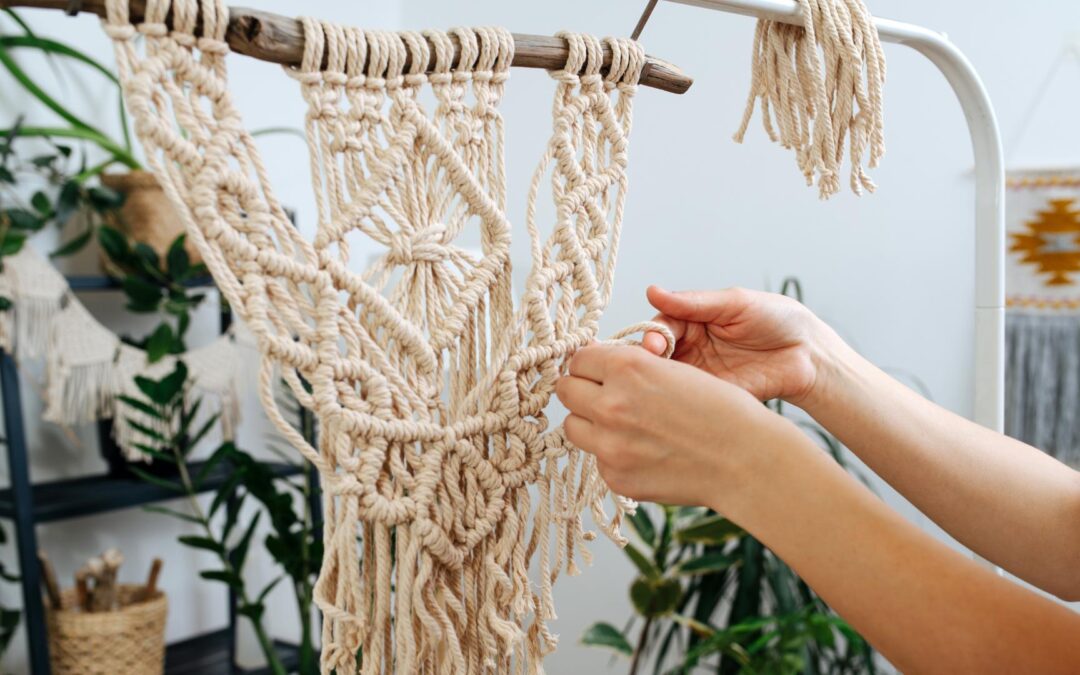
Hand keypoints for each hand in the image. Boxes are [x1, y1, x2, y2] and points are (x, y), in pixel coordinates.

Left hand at [555, 344, 794, 508]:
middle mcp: (611, 404)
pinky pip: (597, 459)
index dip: (591, 365)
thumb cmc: (721, 410)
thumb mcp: (673, 369)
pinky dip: (613, 455)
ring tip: (623, 426)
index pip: (578, 359)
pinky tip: (645, 452)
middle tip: (603, 397)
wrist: (746, 460)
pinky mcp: (615, 476)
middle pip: (566, 391)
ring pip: (572, 427)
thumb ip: (630, 368)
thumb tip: (596, 367)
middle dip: (583, 391)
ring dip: (590, 423)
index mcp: (626, 368)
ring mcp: (610, 445)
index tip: (599, 372)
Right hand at [640, 285, 844, 405]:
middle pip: (659, 354)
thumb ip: (693, 302)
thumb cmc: (777, 319)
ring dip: (661, 380)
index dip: (653, 333)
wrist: (809, 353)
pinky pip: (690, 399)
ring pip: (669, 378)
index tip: (653, 342)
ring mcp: (701, 373)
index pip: (662, 325)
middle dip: (651, 358)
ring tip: (661, 382)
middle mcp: (692, 347)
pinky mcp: (715, 396)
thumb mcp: (734, 303)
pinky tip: (677, 399)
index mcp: (694, 320)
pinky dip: (680, 399)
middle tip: (655, 361)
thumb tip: (653, 292)